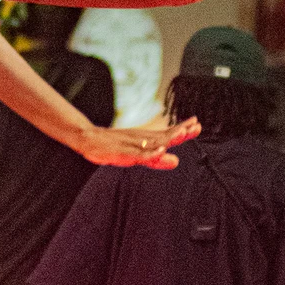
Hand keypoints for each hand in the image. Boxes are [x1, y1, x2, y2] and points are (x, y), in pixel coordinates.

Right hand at [73, 118, 200, 169]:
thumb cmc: (113, 146)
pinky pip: (138, 154)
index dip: (182, 129)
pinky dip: (150, 153)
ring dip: (168, 137)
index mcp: (146, 138)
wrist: (87, 138)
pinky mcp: (123, 152)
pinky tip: (160, 151)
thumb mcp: (136, 154)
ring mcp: (132, 144)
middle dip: (180, 131)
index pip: (168, 133)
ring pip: (153, 142)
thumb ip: (156, 158)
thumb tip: (175, 160)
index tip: (197, 123)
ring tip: (182, 133)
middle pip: (164, 135)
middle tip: (195, 126)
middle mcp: (141, 138)